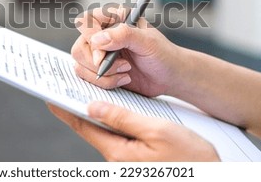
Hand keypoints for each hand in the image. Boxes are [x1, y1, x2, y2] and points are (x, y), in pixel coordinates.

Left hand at [48, 101, 219, 161]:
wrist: (210, 178)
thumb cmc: (190, 159)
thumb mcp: (157, 132)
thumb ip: (124, 118)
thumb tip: (94, 107)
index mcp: (118, 151)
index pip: (83, 126)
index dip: (65, 110)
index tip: (50, 96)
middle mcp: (118, 158)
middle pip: (90, 129)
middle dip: (77, 108)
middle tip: (66, 89)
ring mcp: (127, 160)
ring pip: (104, 132)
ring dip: (94, 113)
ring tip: (85, 94)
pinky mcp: (136, 159)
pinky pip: (117, 136)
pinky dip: (110, 120)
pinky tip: (112, 110)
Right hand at [72, 6, 184, 96]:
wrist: (170, 76)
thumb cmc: (163, 55)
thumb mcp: (148, 42)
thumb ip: (124, 35)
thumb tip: (98, 39)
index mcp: (113, 18)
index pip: (86, 22)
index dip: (90, 39)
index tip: (102, 56)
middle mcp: (103, 34)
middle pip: (80, 47)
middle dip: (98, 63)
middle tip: (123, 66)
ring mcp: (99, 53)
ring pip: (80, 65)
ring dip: (104, 75)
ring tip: (126, 71)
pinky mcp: (99, 70)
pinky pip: (87, 78)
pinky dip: (105, 83)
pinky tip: (123, 79)